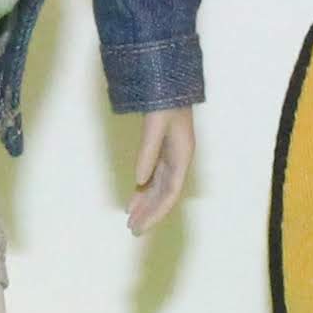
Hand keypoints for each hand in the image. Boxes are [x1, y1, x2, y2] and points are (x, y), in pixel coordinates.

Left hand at [126, 107, 195, 233]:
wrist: (169, 82)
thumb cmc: (165, 101)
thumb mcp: (155, 125)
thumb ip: (148, 152)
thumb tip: (139, 181)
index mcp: (182, 156)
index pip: (170, 193)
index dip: (156, 212)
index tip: (140, 225)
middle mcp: (179, 159)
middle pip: (165, 194)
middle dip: (150, 213)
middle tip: (132, 229)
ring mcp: (171, 156)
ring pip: (158, 187)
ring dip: (146, 203)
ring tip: (131, 219)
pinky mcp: (163, 151)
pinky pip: (154, 177)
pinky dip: (143, 189)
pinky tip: (133, 199)